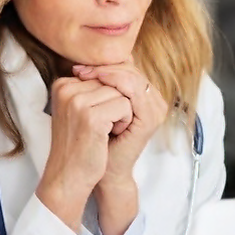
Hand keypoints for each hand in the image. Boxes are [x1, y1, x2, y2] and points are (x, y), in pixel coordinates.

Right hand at [36, 76, 133, 227]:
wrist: (69, 177)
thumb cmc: (80, 144)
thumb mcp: (82, 109)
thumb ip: (97, 85)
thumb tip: (129, 58)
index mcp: (62, 84)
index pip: (104, 74)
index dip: (110, 98)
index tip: (95, 119)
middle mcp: (66, 88)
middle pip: (114, 82)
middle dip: (118, 104)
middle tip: (102, 127)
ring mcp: (77, 101)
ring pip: (122, 93)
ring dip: (122, 114)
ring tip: (104, 131)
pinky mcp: (91, 116)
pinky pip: (125, 106)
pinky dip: (124, 122)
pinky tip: (108, 136)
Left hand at [71, 63, 168, 186]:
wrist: (101, 171)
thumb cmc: (97, 141)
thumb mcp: (97, 108)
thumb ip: (99, 87)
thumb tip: (80, 63)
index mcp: (145, 96)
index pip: (128, 68)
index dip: (104, 64)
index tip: (79, 67)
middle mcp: (154, 101)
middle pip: (130, 69)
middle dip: (104, 66)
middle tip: (80, 69)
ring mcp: (155, 109)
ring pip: (132, 76)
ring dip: (108, 72)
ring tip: (86, 75)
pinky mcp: (150, 118)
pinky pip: (134, 91)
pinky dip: (116, 83)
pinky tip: (98, 82)